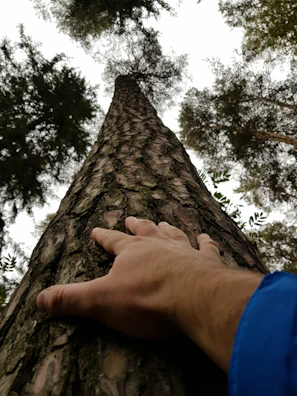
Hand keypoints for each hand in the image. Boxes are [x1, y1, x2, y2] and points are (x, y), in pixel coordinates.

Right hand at [36, 217, 223, 339]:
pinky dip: (207, 242)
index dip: (103, 236)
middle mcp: (159, 245)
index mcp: (132, 252)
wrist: (195, 299)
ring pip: (174, 234)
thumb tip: (39, 300)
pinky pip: (207, 248)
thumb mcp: (101, 302)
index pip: (113, 240)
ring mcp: (185, 252)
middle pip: (144, 231)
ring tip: (164, 221)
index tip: (96, 230)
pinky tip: (207, 236)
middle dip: (136, 225)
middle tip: (131, 217)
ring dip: (168, 228)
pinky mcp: (207, 263)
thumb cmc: (147, 299)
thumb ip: (71, 299)